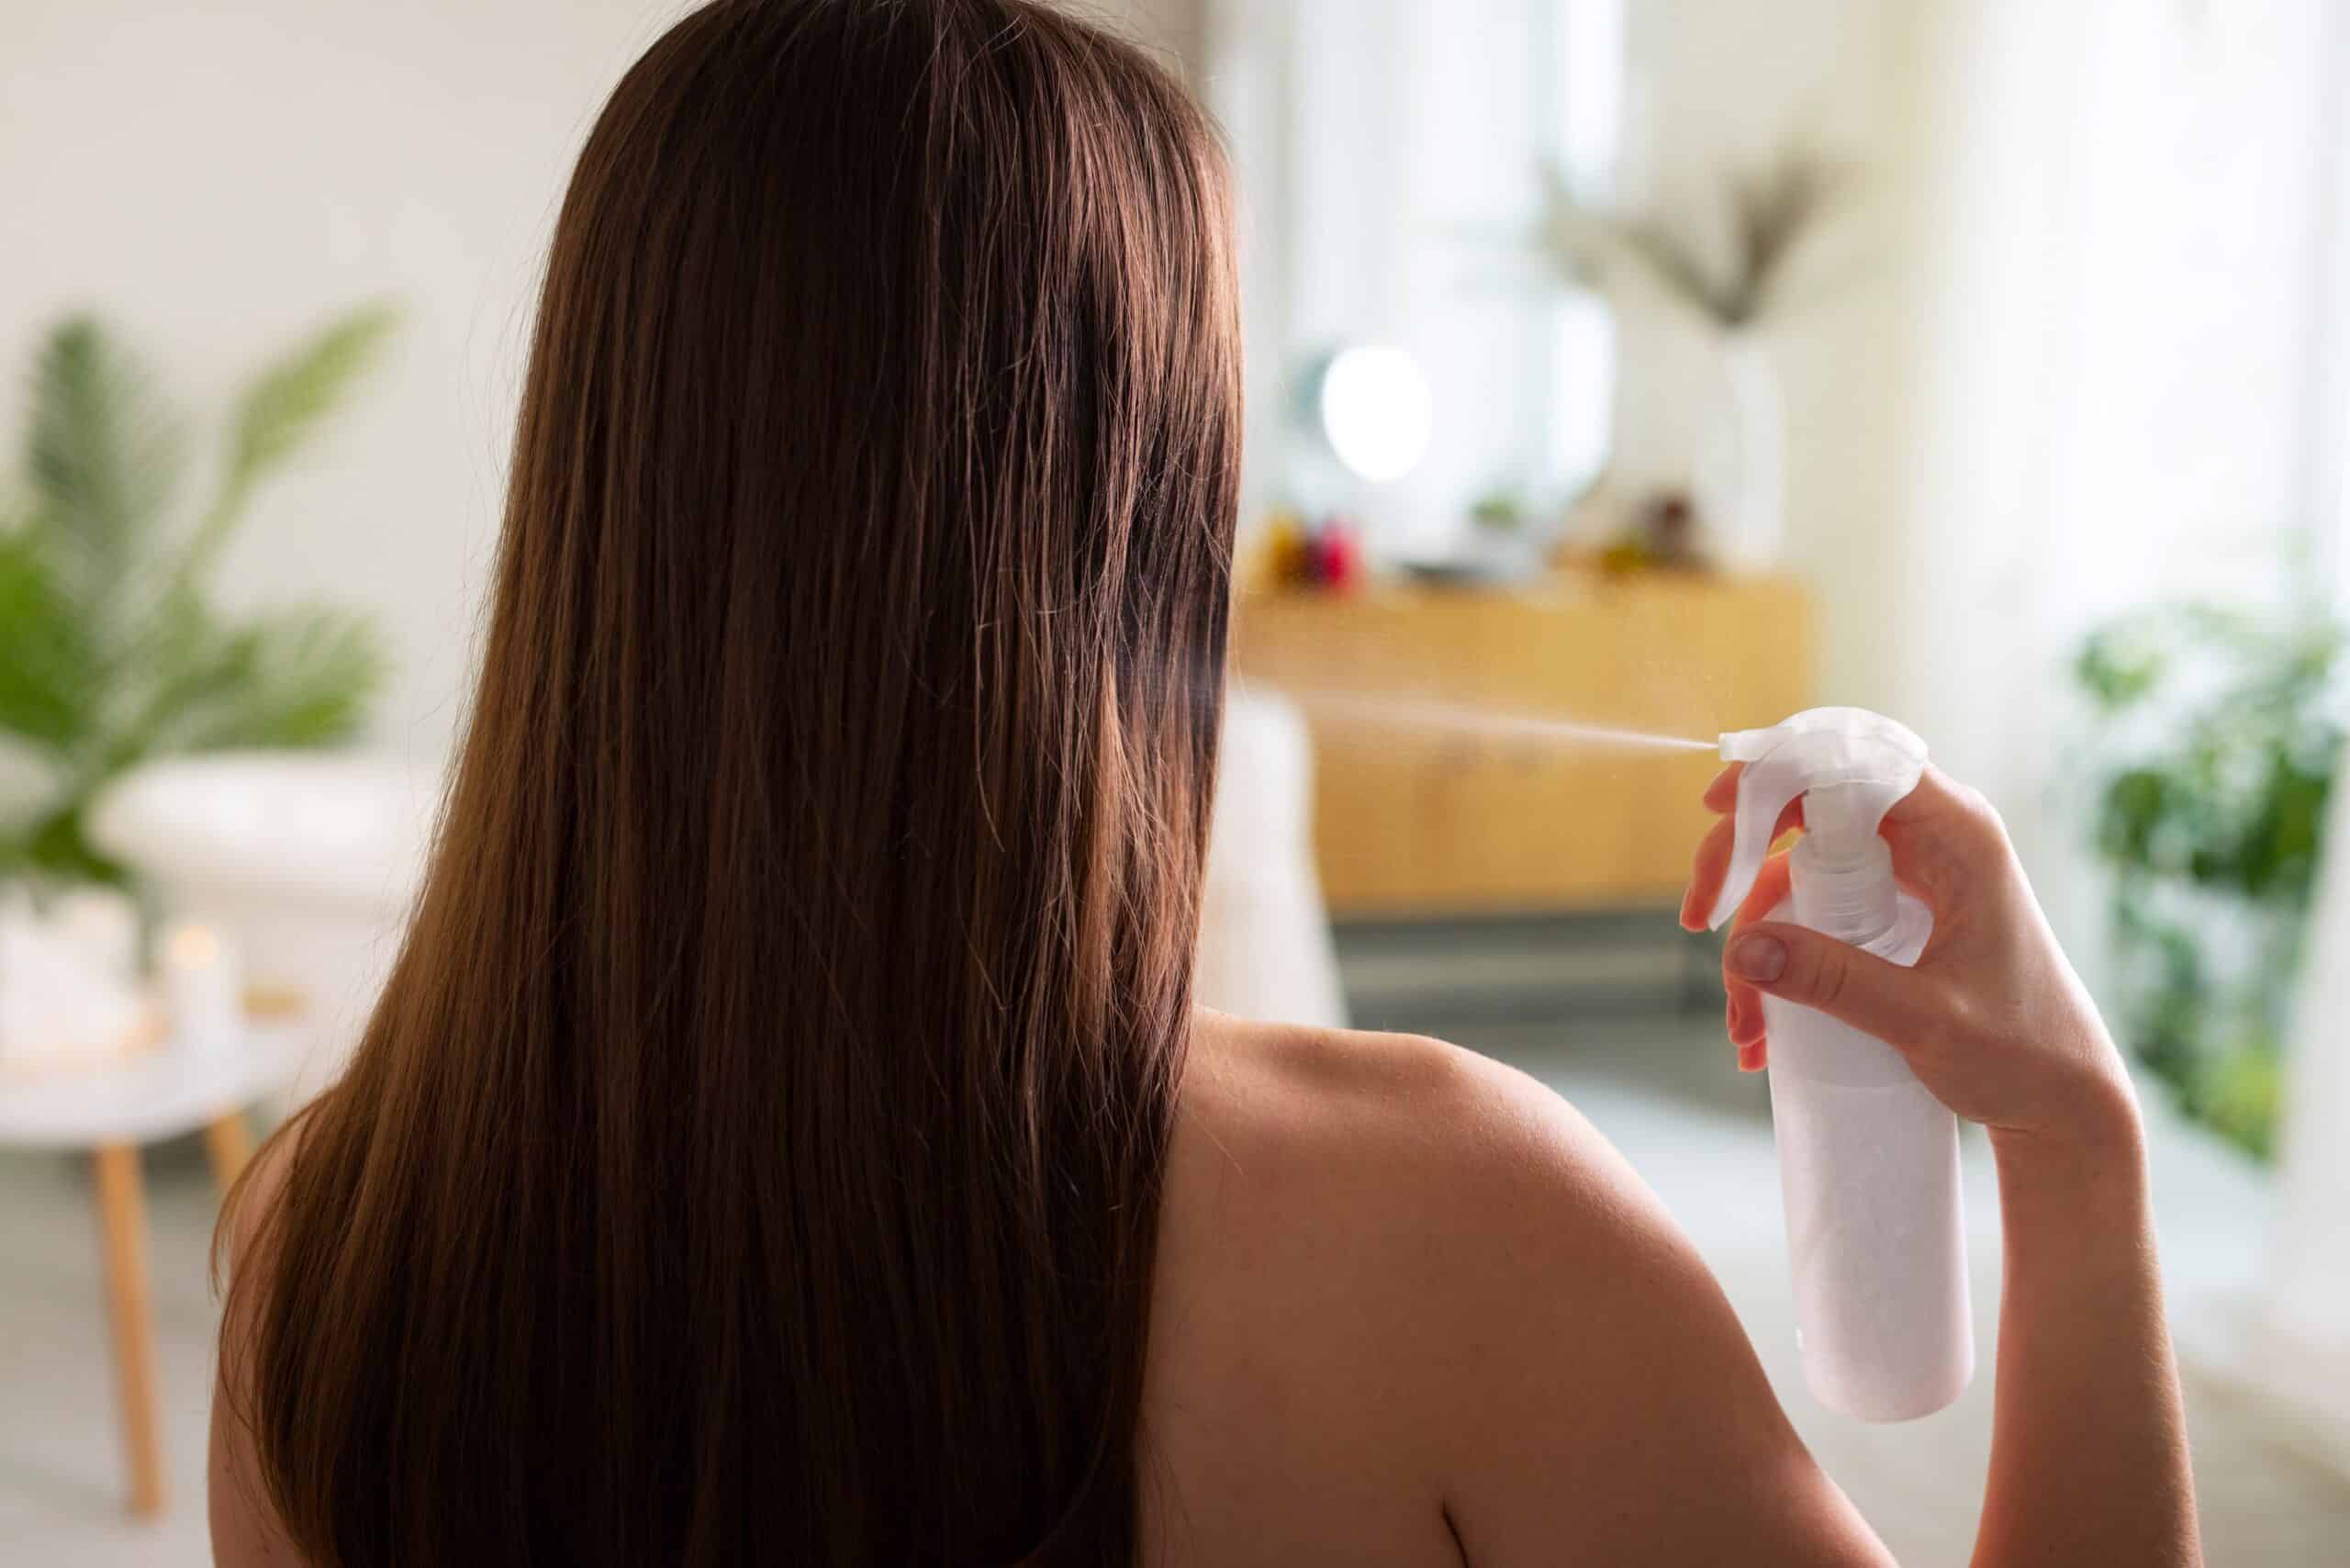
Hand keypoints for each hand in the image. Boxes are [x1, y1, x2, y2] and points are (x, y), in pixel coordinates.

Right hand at [1679, 762, 2138, 1148]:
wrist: (2065, 1105)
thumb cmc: (2024, 1053)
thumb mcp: (1926, 1019)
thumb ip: (1835, 981)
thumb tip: (1741, 948)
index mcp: (1959, 834)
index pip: (1853, 763)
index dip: (1777, 772)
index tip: (1718, 812)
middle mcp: (1933, 839)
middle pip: (1809, 808)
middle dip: (1741, 859)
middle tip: (1699, 916)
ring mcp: (1912, 874)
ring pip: (1801, 868)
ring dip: (1755, 929)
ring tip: (1741, 1020)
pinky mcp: (1896, 912)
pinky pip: (1816, 909)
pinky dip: (1779, 956)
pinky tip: (1762, 1028)